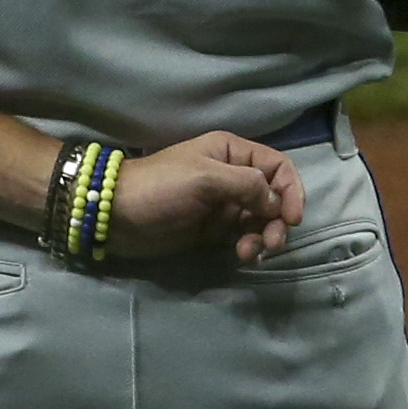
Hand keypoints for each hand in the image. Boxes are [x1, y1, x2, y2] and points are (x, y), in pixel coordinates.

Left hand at [105, 133, 307, 266]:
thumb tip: (274, 202)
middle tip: (273, 242)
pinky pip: (245, 236)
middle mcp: (233, 176)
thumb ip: (246, 185)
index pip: (278, 166)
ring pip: (262, 220)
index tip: (292, 218)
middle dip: (279, 220)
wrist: (116, 216)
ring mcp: (224, 204)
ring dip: (265, 237)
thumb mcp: (205, 178)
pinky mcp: (214, 229)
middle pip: (274, 196)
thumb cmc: (160, 188)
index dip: (291, 190)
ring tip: (252, 252)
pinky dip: (250, 246)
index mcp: (232, 153)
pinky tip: (242, 255)